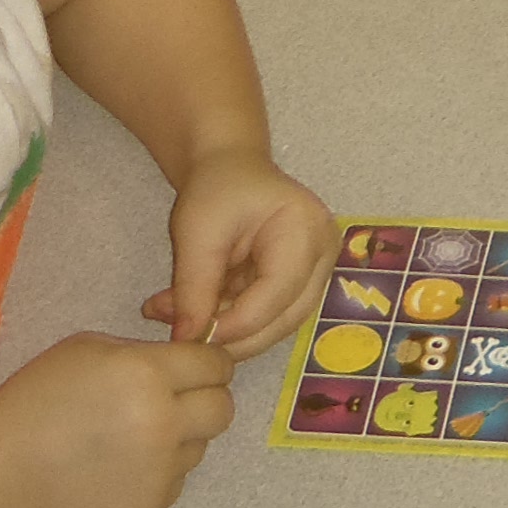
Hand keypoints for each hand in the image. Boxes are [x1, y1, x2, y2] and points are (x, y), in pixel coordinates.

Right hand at [0, 332, 231, 507]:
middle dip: (206, 398)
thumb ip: (144, 352)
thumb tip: (183, 362)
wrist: (5, 468)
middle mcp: (165, 423)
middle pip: (223, 408)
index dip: (209, 362)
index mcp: (149, 375)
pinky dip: (160, 469)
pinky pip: (177, 477)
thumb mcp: (88, 348)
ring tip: (134, 434)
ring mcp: (161, 469)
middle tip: (178, 399)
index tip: (197, 366)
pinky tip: (121, 463)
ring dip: (181, 436)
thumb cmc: (39, 397)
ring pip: (201, 445)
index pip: (217, 365)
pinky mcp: (152, 504)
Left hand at [143, 149, 340, 352]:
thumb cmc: (218, 187)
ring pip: (277, 323)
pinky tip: (198, 313)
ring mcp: (316, 271)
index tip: (192, 337)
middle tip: (187, 338)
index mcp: (306, 230)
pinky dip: (233, 320)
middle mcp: (324, 255)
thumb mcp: (196, 232)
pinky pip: (269, 315)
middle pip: (285, 317)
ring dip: (230, 332)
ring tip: (183, 320)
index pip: (277, 294)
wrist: (229, 168)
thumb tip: (186, 340)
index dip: (236, 324)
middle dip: (234, 336)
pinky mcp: (300, 282)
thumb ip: (193, 288)